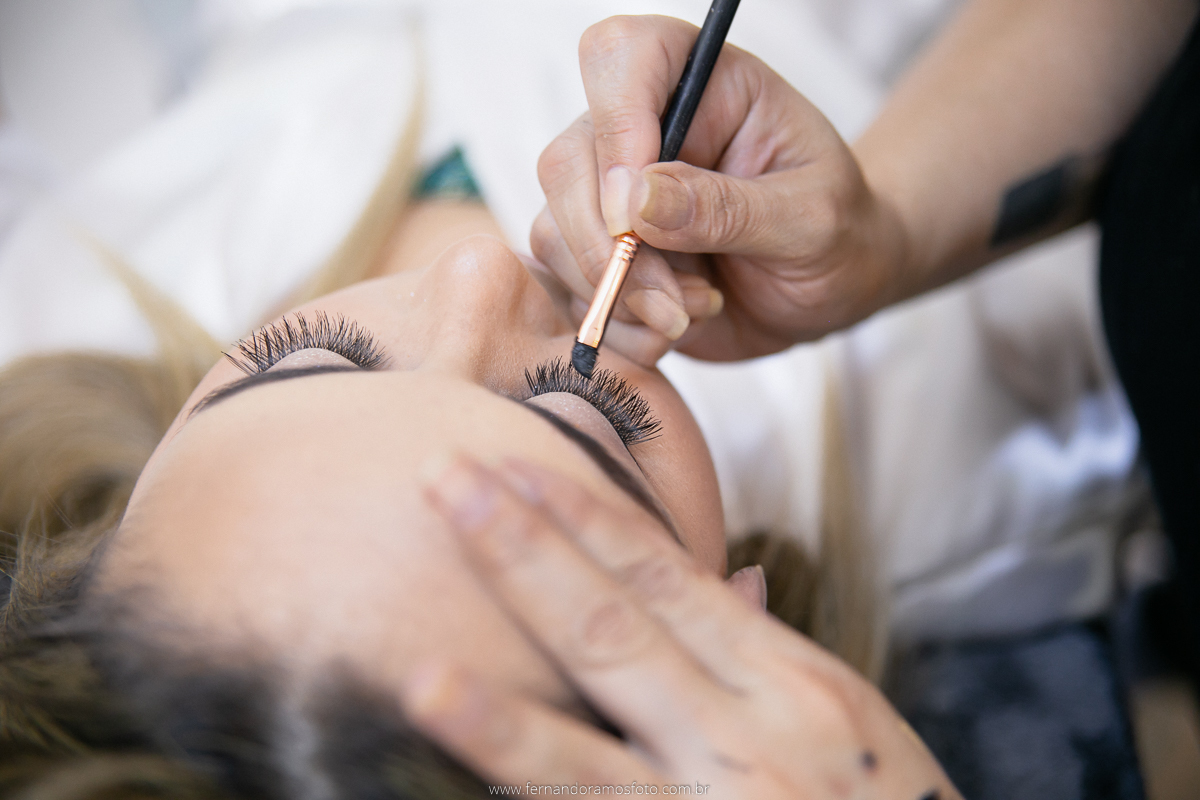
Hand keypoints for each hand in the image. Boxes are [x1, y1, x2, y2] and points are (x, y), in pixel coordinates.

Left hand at [408, 455, 960, 799]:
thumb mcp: (845, 718)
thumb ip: (769, 652)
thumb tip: (731, 581)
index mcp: (792, 682)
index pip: (665, 576)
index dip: (583, 514)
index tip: (515, 459)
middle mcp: (749, 740)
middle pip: (611, 630)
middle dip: (521, 553)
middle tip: (443, 481)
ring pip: (586, 763)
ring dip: (499, 721)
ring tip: (419, 673)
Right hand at [532, 15, 909, 361]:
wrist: (831, 288)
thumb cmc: (837, 232)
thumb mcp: (810, 219)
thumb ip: (729, 208)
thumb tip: (634, 200)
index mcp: (699, 83)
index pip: (620, 56)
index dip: (616, 125)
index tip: (640, 208)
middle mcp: (641, 128)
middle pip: (567, 161)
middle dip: (611, 249)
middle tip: (677, 302)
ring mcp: (610, 193)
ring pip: (554, 231)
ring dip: (619, 294)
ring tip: (693, 309)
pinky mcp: (599, 253)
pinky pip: (565, 287)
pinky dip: (615, 323)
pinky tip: (673, 326)